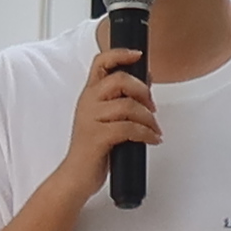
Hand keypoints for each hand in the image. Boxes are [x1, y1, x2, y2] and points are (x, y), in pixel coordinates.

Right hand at [62, 43, 161, 195]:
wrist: (76, 177)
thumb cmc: (93, 149)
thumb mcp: (106, 119)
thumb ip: (122, 99)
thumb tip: (146, 80)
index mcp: (90, 95)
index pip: (100, 63)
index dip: (120, 54)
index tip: (138, 54)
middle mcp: (88, 103)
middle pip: (120, 80)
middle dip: (143, 91)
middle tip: (152, 107)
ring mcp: (91, 119)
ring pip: (129, 106)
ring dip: (149, 118)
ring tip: (154, 129)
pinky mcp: (97, 137)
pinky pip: (130, 128)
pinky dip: (147, 133)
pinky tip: (152, 139)